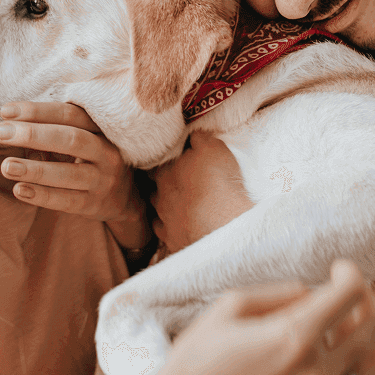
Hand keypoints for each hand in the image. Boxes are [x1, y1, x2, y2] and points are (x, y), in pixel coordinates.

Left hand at [0, 101, 150, 249]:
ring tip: (6, 166)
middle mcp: (106, 151)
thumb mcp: (83, 137)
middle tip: (0, 133)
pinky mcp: (94, 204)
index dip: (37, 111)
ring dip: (34, 169)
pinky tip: (19, 190)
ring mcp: (103, 179)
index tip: (6, 111)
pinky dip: (42, 195)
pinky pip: (66, 200)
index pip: (69, 114)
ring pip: (68, 173)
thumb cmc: (90, 158)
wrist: (123, 197)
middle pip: (70, 139)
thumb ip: (54, 129)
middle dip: (33, 134)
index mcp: (102, 128)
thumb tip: (10, 124)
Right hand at [144, 260, 374, 374]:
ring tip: (346, 332)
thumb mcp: (229, 308)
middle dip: (367, 302)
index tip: (338, 269)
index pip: (351, 293)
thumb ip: (278, 293)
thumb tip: (313, 292)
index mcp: (291, 337)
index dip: (350, 272)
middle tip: (348, 296)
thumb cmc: (197, 362)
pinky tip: (348, 368)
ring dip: (370, 343)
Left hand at [151, 131, 254, 251]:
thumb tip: (191, 134)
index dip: (162, 160)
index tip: (168, 159)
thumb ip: (198, 138)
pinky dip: (170, 227)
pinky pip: (165, 232)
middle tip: (176, 180)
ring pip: (157, 210)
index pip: (154, 163)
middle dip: (161, 183)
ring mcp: (164, 220)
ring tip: (178, 203)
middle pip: (153, 187)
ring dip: (164, 205)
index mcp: (164, 172)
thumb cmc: (216, 181)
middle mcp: (159, 196)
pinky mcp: (172, 240)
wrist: (221, 225)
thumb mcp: (211, 147)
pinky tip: (178, 224)